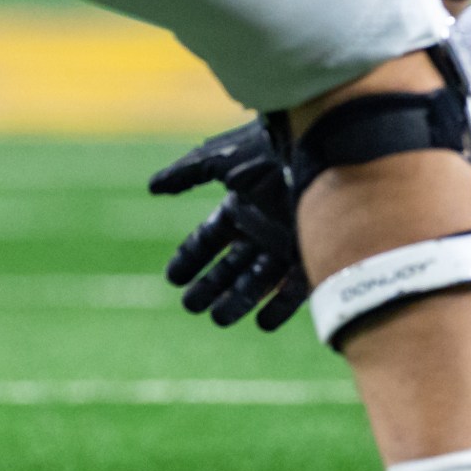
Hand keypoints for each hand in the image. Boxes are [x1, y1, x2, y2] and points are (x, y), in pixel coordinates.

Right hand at [149, 122, 308, 330]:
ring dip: (238, 301)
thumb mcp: (220, 159)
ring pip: (258, 281)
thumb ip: (186, 173)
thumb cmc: (269, 149)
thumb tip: (153, 187)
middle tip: (191, 306)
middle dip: (210, 287)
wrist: (317, 146)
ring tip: (217, 318)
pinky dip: (280, 307)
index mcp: (242, 207)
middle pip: (231, 266)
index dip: (190, 259)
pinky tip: (262, 323)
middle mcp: (262, 228)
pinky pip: (295, 288)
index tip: (173, 278)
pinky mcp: (310, 251)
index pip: (209, 240)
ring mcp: (286, 242)